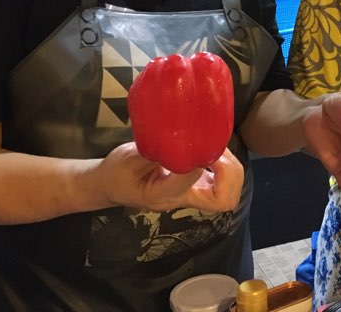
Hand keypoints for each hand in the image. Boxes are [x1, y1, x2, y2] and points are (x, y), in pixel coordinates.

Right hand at [96, 143, 243, 212]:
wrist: (110, 186)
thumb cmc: (116, 172)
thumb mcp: (128, 157)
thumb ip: (155, 151)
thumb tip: (181, 139)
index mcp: (162, 194)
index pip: (191, 180)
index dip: (199, 159)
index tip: (195, 142)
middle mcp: (181, 199)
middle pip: (222, 201)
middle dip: (229, 174)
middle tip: (217, 151)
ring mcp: (191, 195)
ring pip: (227, 194)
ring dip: (230, 169)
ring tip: (215, 147)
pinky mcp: (195, 187)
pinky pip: (222, 184)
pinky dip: (227, 167)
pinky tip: (211, 149)